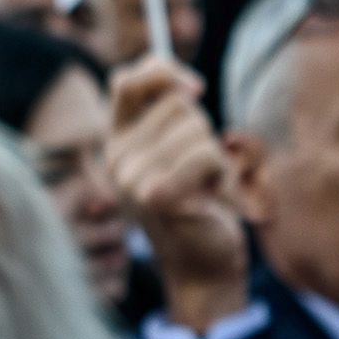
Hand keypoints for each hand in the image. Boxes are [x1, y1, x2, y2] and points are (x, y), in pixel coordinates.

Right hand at [107, 54, 249, 328]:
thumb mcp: (181, 150)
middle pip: (176, 104)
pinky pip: (206, 154)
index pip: (126, 81)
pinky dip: (222, 173)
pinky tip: (212, 198)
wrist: (204, 265)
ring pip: (195, 128)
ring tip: (205, 186)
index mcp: (117, 141)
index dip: (162, 72)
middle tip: (199, 170)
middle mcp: (116, 157)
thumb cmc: (200, 203)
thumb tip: (186, 84)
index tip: (196, 87)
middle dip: (202, 130)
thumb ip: (173, 113)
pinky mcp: (155, 195)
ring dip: (215, 155)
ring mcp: (130, 177)